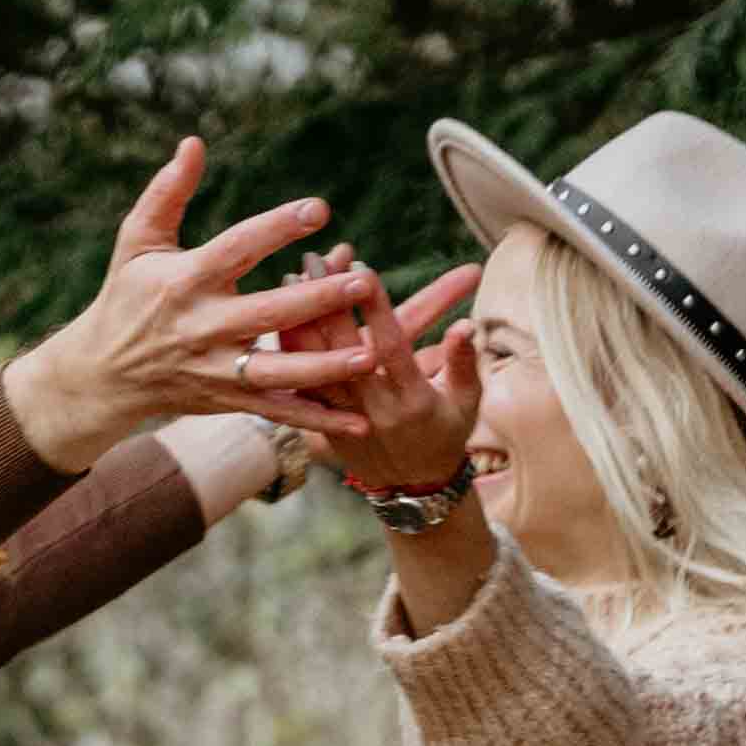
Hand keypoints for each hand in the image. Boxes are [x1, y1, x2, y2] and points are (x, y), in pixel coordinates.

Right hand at [0, 140, 381, 470]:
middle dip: (316, 300)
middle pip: (267, 313)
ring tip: (371, 354)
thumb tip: (193, 143)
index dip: (277, 228)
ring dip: (325, 367)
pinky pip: (277, 413)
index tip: (319, 209)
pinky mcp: (226, 401)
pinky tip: (360, 421)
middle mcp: (201, 327)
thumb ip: (166, 193)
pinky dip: (317, 420)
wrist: (102, 375)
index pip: (236, 249)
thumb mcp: (137, 241)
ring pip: (277, 371)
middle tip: (365, 280)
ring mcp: (215, 370)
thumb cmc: (126, 296)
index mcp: (184, 281)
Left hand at [313, 259, 485, 498]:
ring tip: (290, 276)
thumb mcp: (467, 402)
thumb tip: (467, 325)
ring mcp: (344, 417)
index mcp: (412, 400)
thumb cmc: (446, 433)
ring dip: (302, 320)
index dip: (376, 310)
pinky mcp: (324, 423)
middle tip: (315, 259)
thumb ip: (464, 362)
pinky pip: (301, 382)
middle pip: (344, 350)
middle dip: (329, 303)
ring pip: (316, 365)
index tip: (362, 271)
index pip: (391, 349)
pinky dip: (291, 349)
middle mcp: (374, 408)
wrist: (413, 487)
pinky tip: (278, 315)